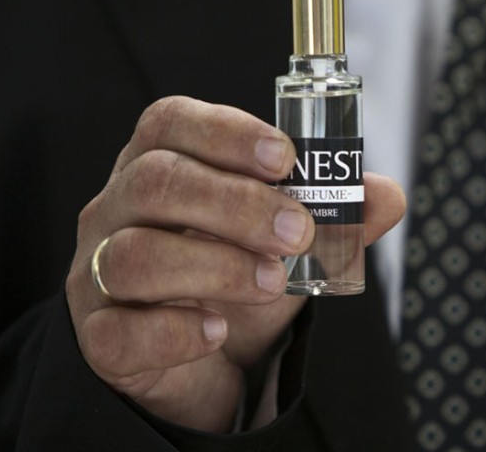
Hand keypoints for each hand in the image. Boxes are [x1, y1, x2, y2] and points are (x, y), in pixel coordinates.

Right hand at [65, 96, 404, 431]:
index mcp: (161, 164)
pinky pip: (118, 331)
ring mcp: (97, 273)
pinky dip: (174, 331)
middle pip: (156, 182)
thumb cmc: (238, 278)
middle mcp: (117, 209)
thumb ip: (338, 215)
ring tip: (272, 282)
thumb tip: (387, 195)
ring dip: (215, 266)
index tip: (285, 158)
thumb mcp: (292, 242)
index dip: (227, 133)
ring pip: (133, 255)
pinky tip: (217, 330)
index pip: (171, 122)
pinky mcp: (99, 337)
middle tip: (298, 232)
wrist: (207, 363)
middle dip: (237, 203)